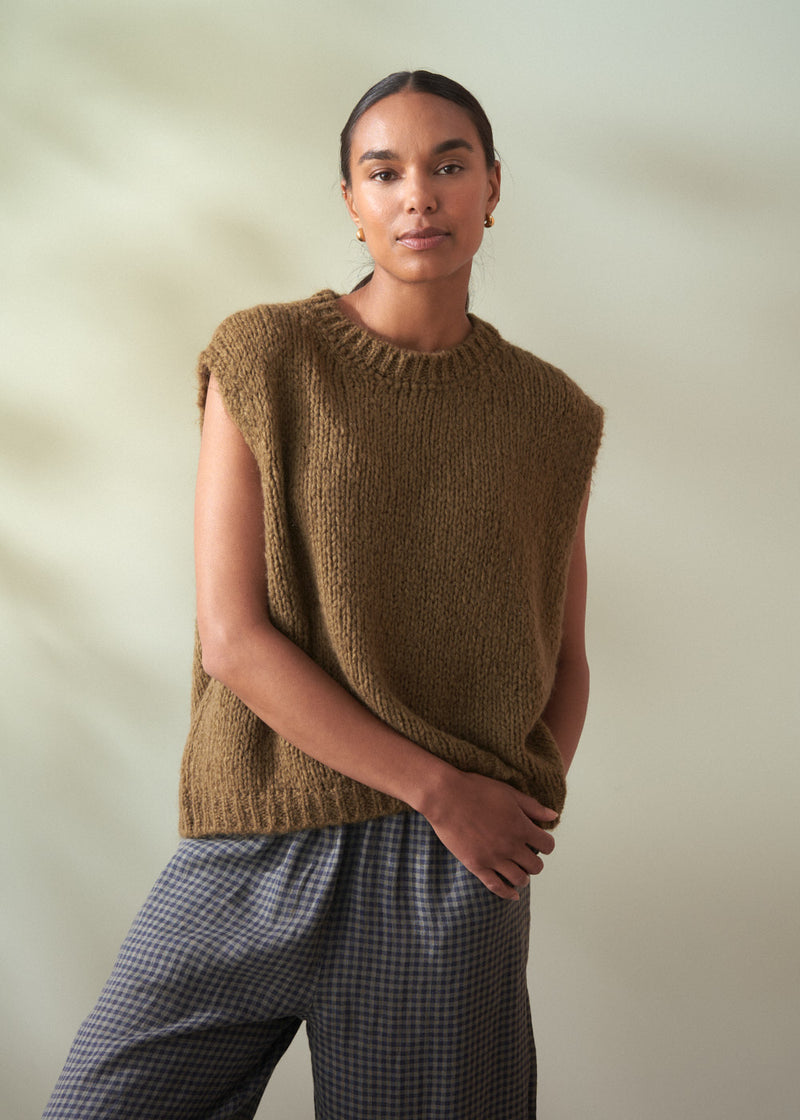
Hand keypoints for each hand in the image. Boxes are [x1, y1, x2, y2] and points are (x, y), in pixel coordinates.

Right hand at [419, 770, 557, 900]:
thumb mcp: (509, 793)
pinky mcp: (477, 865)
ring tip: (520, 872)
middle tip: (528, 856)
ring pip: (519, 879)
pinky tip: (513, 895)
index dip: (546, 844)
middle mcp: (511, 845)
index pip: (547, 845)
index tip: (540, 842)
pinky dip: (507, 893)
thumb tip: (553, 816)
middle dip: (535, 862)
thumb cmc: (477, 789)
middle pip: (536, 866)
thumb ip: (533, 807)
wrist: (446, 797)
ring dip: (523, 877)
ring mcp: (493, 858)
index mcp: (521, 827)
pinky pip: (496, 887)